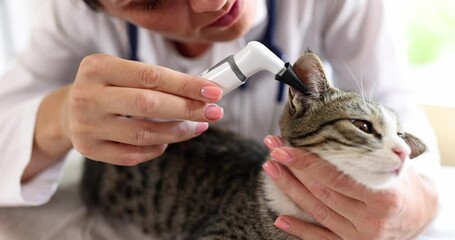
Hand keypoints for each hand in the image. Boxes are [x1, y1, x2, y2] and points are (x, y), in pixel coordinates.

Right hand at [66, 54, 222, 164]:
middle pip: (148, 104)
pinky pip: (133, 155)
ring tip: (197, 126)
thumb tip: (204, 93)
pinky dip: (158, 148)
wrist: (68, 111)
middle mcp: (87, 96)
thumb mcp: (123, 72)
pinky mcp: (89, 149)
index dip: (186, 85)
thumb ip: (157, 80)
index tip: (214, 92)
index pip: (150, 75)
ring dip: (178, 132)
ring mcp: (86, 125)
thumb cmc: (108, 88)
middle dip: (187, 109)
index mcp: (97, 67)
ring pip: (144, 134)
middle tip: (214, 112)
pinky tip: (169, 139)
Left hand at [262, 135, 438, 239]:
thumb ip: (369, 152)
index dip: (306, 162)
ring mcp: (359, 235)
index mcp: (383, 196)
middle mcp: (370, 219)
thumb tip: (336, 126)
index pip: (336, 177)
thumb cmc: (402, 182)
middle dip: (292, 168)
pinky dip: (299, 229)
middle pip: (321, 191)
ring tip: (271, 169)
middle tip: (273, 149)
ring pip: (316, 210)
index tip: (283, 147)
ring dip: (289, 189)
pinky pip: (321, 239)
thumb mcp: (394, 164)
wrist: (419, 213)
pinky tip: (280, 218)